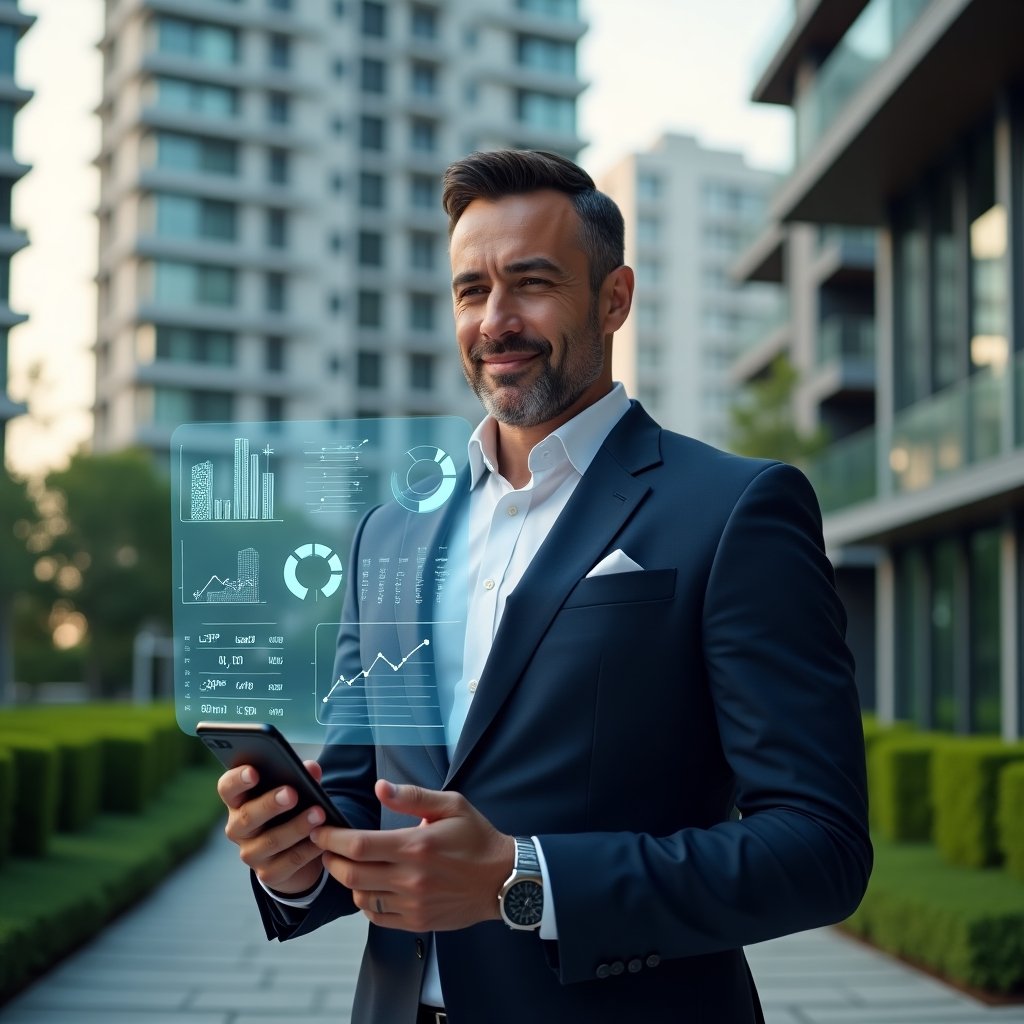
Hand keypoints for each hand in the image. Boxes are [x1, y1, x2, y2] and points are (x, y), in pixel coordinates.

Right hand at [217, 761, 327, 895]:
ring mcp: (251, 853)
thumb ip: (301, 776)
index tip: (253, 771)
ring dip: (297, 827)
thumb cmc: (290, 810)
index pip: (227, 788)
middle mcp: (238, 828)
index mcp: (239, 801)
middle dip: (270, 804)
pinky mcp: (269, 873)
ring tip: (319, 814)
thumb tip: (311, 768)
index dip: (237, 779)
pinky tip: (322, 840)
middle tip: (292, 793)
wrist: (294, 850)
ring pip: (271, 840)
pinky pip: (290, 861)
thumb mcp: (295, 790)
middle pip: (247, 816)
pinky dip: (308, 849)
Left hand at [310, 779, 513, 931]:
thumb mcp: (452, 805)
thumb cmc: (477, 838)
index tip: (320, 830)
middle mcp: (410, 878)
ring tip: (348, 865)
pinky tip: (369, 888)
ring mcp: (412, 904)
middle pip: (351, 874)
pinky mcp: (416, 922)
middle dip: (330, 860)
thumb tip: (380, 787)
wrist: (503, 879)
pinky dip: (365, 903)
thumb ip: (413, 796)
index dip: (332, 838)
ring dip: (347, 881)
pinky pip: (376, 917)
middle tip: (326, 848)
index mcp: (416, 846)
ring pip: (360, 898)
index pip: (358, 845)